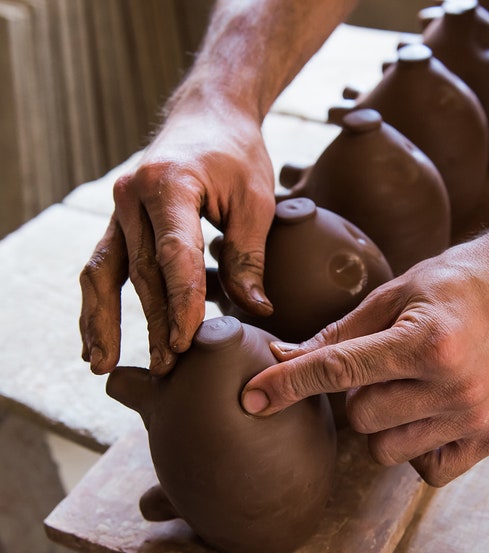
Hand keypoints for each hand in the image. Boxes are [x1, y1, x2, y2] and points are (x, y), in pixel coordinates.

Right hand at [80, 100, 274, 375]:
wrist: (208, 115)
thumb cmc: (238, 155)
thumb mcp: (255, 200)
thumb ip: (249, 255)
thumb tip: (256, 310)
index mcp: (170, 184)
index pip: (175, 255)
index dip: (182, 302)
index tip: (188, 342)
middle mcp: (132, 195)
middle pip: (141, 270)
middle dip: (154, 322)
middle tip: (167, 367)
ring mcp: (119, 208)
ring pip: (104, 272)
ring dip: (104, 320)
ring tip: (102, 364)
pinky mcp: (118, 220)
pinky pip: (102, 266)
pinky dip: (99, 303)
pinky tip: (97, 338)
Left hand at [242, 236, 488, 485]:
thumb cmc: (456, 283)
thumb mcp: (395, 293)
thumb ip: (339, 333)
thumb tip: (282, 359)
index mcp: (428, 342)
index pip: (339, 371)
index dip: (288, 384)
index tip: (251, 399)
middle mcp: (454, 387)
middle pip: (360, 417)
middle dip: (357, 393)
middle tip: (386, 363)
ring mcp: (475, 418)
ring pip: (386, 449)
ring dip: (384, 422)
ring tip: (412, 385)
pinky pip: (425, 469)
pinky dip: (415, 446)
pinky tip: (432, 411)